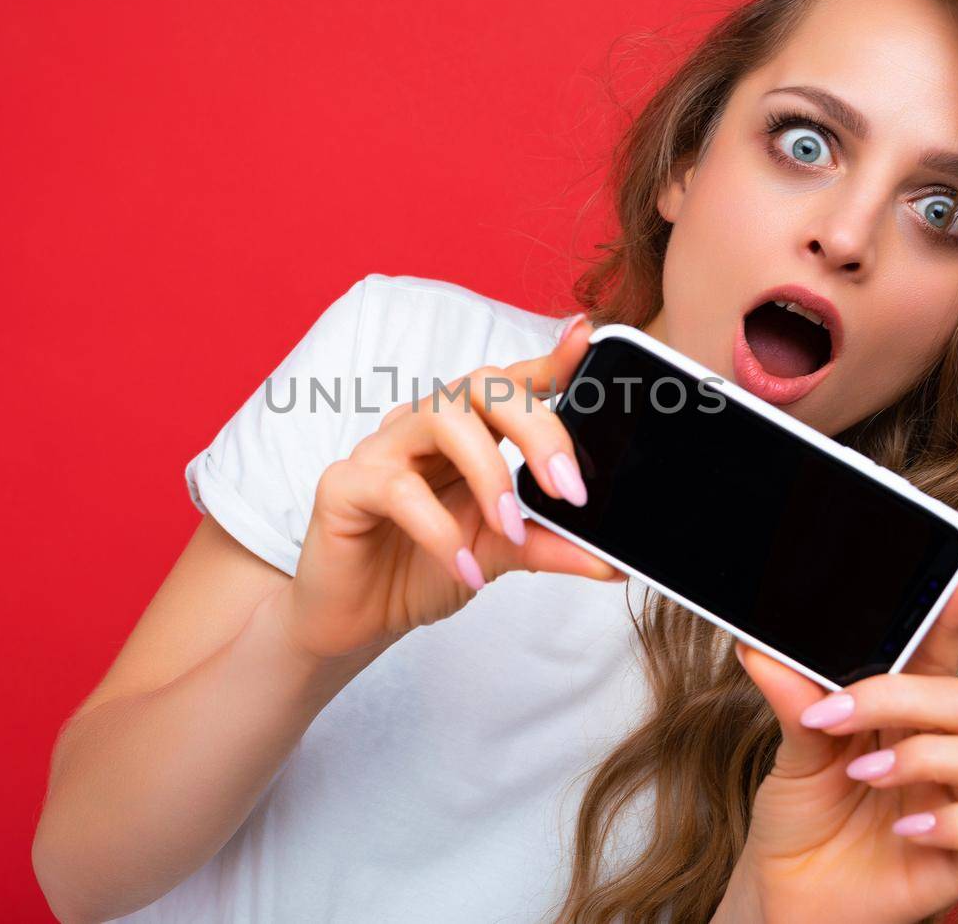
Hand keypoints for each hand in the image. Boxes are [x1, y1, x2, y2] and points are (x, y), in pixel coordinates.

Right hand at [281, 317, 622, 658]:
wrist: (356, 618)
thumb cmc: (421, 567)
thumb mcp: (501, 554)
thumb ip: (551, 546)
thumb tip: (612, 562)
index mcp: (467, 431)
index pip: (511, 382)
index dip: (550, 359)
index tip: (587, 340)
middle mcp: (424, 426)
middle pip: (482, 386)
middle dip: (537, 429)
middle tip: (569, 490)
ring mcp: (381, 450)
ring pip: (439, 418)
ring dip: (488, 472)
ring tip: (509, 528)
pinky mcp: (344, 486)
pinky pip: (395, 487)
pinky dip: (438, 529)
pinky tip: (464, 567)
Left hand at [724, 564, 957, 923]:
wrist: (783, 893)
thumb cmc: (800, 817)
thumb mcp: (792, 750)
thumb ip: (793, 699)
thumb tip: (759, 646)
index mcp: (903, 712)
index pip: (939, 652)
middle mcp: (939, 751)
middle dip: (899, 700)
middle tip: (833, 720)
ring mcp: (957, 803)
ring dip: (927, 757)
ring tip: (867, 774)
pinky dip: (953, 824)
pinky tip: (906, 827)